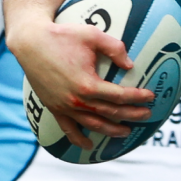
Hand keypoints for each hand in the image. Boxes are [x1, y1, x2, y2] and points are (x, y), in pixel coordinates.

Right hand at [10, 19, 154, 148]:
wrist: (30, 41)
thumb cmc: (62, 36)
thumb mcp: (93, 35)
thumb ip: (115, 48)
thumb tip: (130, 65)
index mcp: (88, 85)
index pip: (120, 96)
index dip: (138, 97)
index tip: (150, 96)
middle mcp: (76, 100)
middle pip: (111, 112)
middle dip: (132, 114)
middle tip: (147, 114)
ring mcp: (64, 106)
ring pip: (93, 124)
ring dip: (111, 130)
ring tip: (126, 132)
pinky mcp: (53, 107)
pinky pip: (67, 128)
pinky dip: (78, 139)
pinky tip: (89, 145)